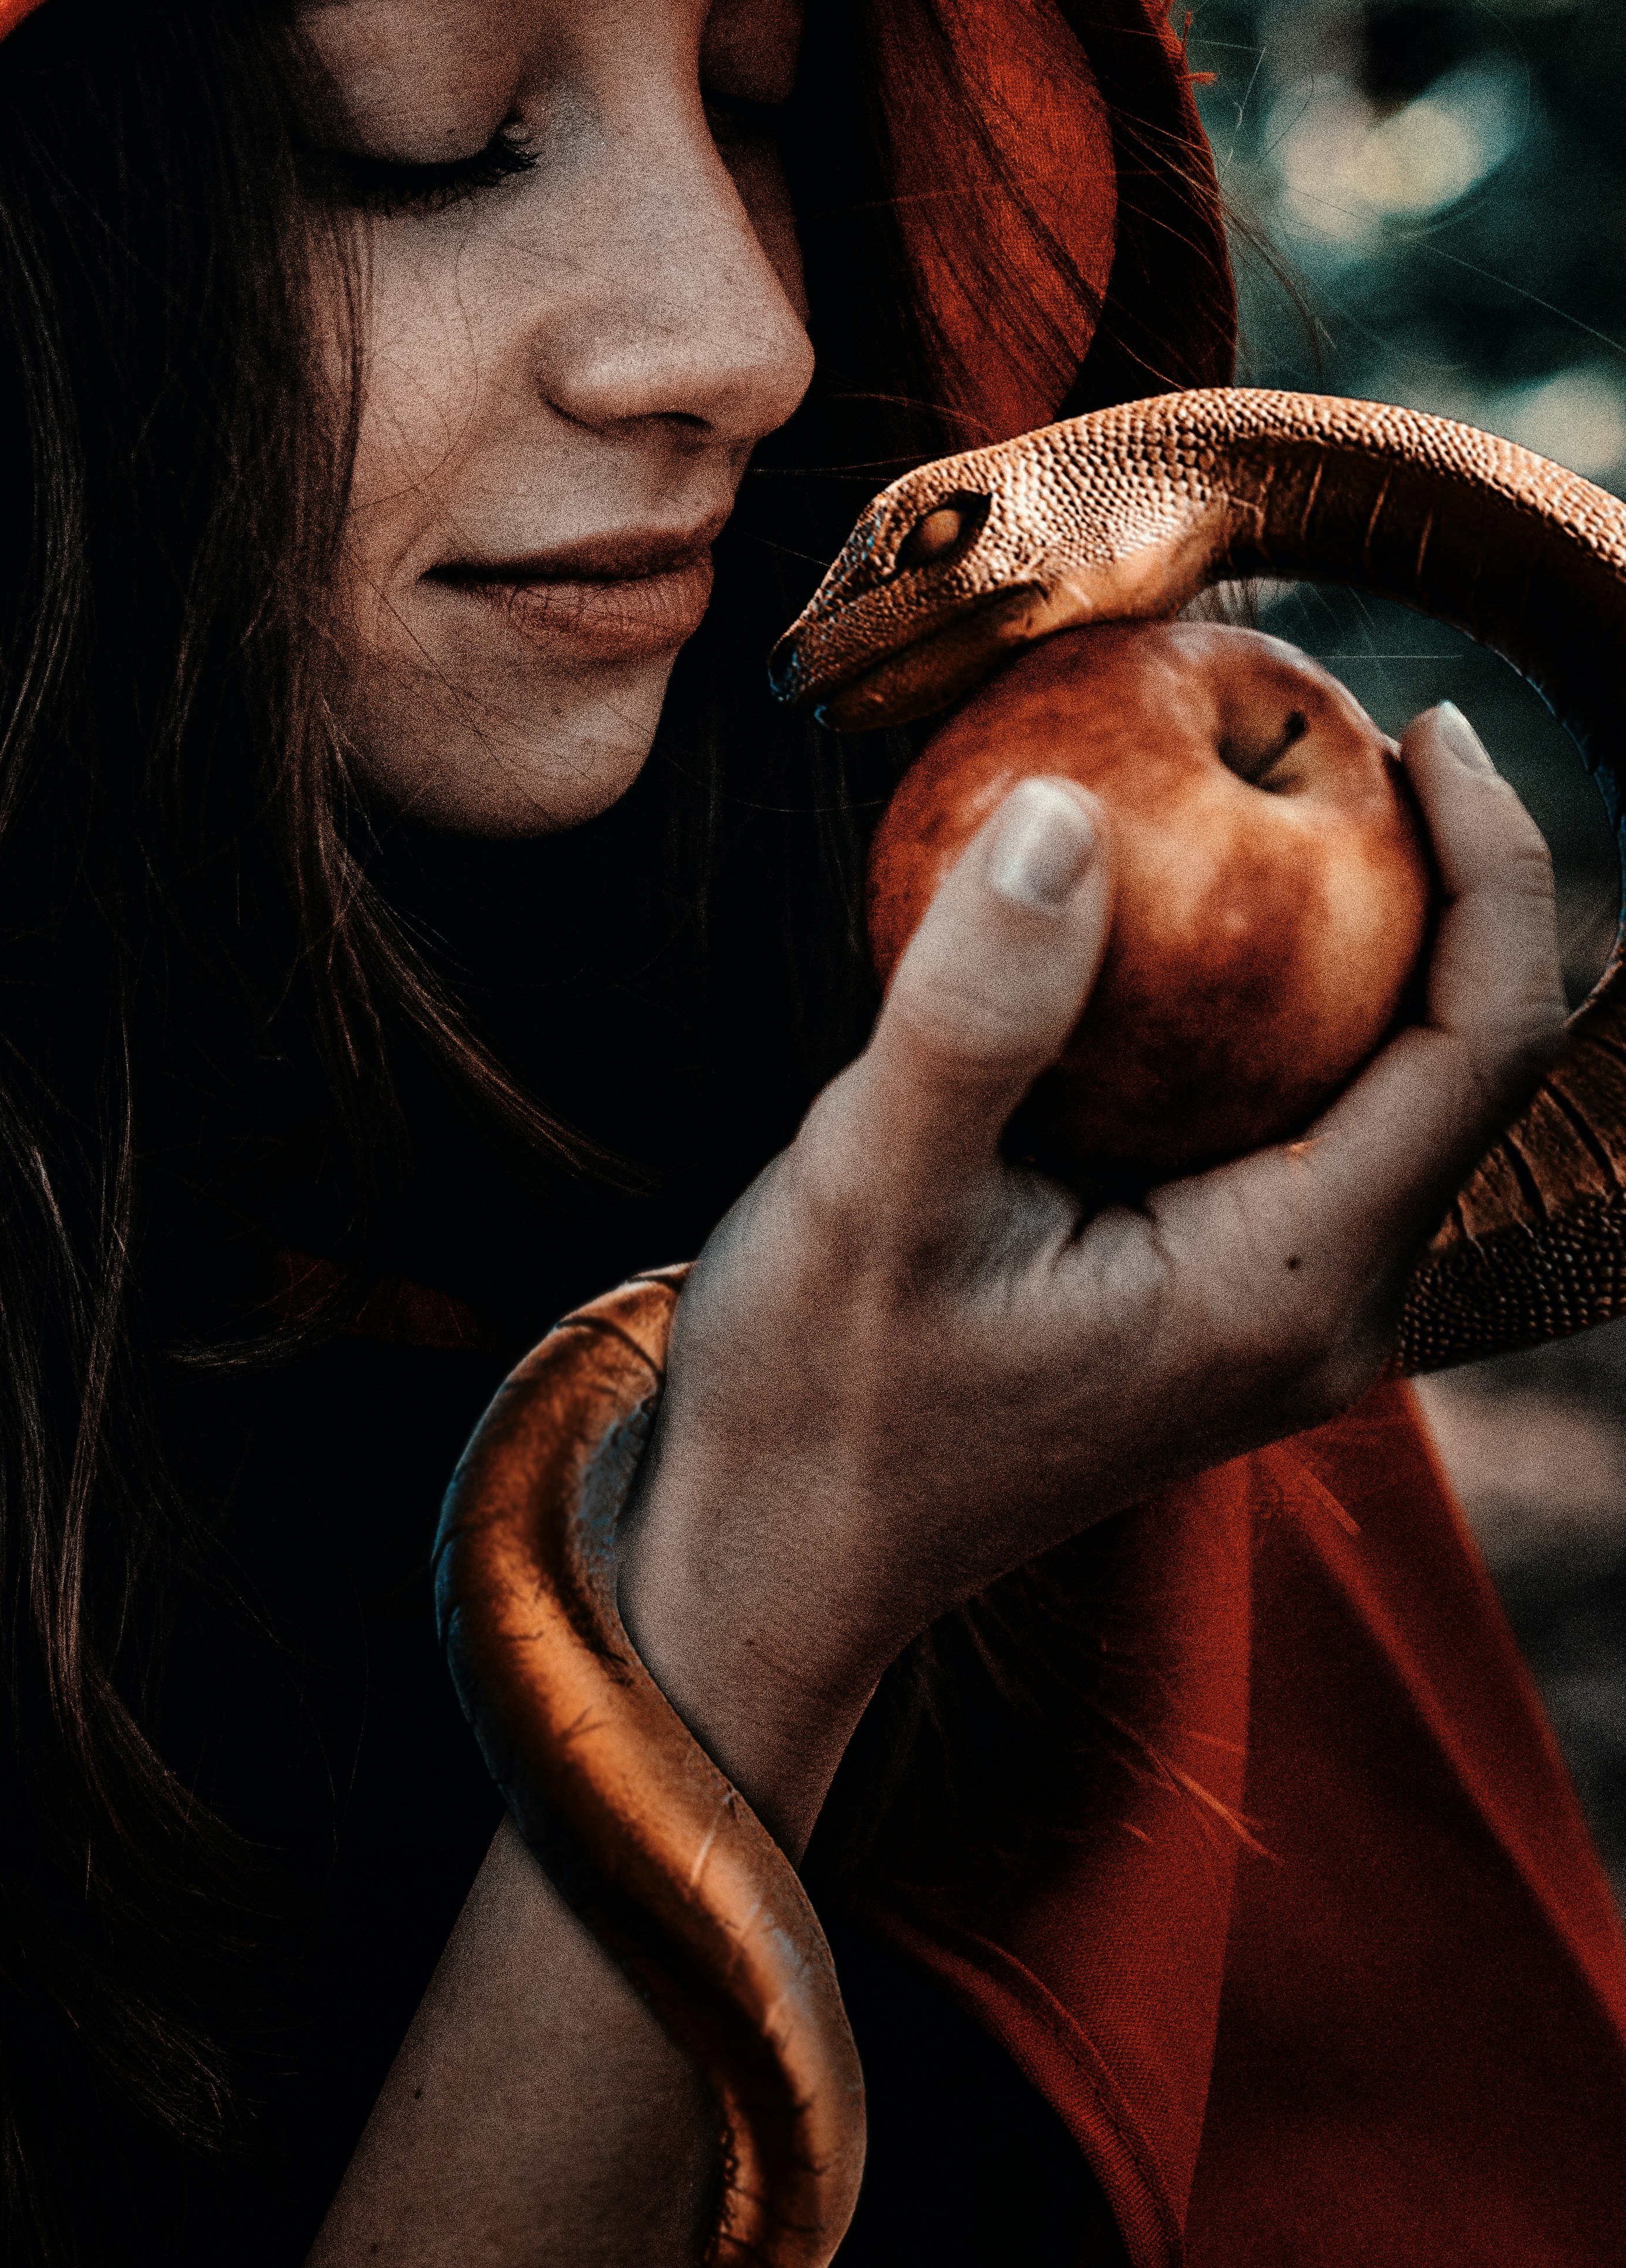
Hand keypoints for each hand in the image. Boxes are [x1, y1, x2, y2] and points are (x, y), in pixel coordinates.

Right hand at [618, 699, 1564, 1842]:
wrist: (772, 1557)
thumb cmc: (818, 1399)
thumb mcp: (868, 1195)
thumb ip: (972, 1012)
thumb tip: (1059, 810)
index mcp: (1292, 1287)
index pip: (1485, 1045)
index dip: (1496, 866)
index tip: (1420, 724)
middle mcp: (1329, 1301)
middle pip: (1463, 1047)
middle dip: (1428, 867)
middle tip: (1319, 710)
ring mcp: (1279, 1298)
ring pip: (1383, 1067)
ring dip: (1345, 918)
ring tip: (1252, 769)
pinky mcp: (1218, 1279)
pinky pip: (1294, 1099)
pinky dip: (1259, 981)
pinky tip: (1163, 896)